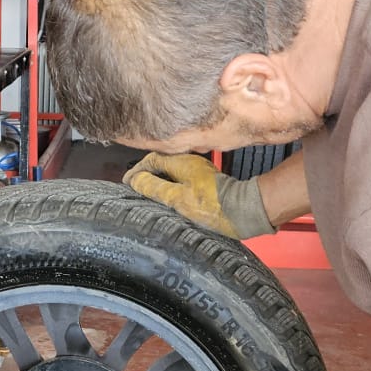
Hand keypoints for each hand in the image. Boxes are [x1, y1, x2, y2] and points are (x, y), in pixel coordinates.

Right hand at [123, 153, 273, 238]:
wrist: (242, 211)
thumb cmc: (212, 207)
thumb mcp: (177, 199)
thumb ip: (154, 188)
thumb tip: (136, 180)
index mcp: (181, 162)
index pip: (151, 160)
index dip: (137, 171)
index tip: (127, 182)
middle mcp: (189, 161)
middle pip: (161, 163)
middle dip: (146, 173)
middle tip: (134, 187)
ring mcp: (198, 170)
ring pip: (171, 170)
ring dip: (158, 179)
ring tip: (147, 192)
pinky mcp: (205, 180)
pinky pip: (180, 177)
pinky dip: (170, 184)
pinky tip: (168, 196)